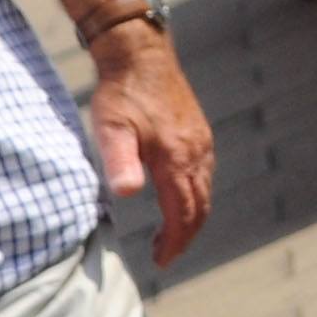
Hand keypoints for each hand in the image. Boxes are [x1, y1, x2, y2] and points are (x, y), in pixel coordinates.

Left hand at [84, 30, 212, 265]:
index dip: (174, 241)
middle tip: (165, 256)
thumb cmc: (121, 94)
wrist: (141, 56)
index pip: (183, 211)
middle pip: (201, 206)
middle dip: (185, 236)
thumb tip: (128, 195)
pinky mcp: (199, 133)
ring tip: (169, 234)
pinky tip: (178, 197)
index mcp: (177, 157)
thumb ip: (120, 162)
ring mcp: (201, 142)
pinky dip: (195, 196)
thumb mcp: (111, 130)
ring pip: (205, 190)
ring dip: (191, 217)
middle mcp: (196, 152)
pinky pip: (204, 174)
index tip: (161, 261)